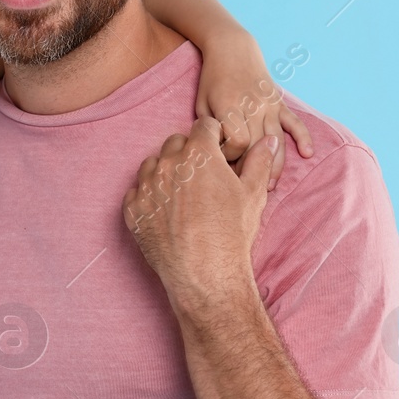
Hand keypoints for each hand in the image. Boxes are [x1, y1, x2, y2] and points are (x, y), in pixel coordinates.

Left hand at [123, 118, 274, 317]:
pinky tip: (165, 211)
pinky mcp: (132, 208)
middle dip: (188, 153)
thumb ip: (259, 161)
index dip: (212, 136)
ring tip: (182, 195)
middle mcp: (168, 163)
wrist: (205, 272)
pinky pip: (136, 191)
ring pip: (152, 164)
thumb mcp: (253, 194)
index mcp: (198, 153)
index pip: (203, 126)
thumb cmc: (232, 232)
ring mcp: (146, 186)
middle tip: (201, 176)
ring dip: (165, 172)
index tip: (216, 150)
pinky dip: (148, 196)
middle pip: (176, 142)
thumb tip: (266, 141)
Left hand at [196, 33, 312, 189]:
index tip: (222, 161)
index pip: (237, 141)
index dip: (230, 156)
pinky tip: (307, 153)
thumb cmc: (212, 81)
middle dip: (252, 168)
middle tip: (247, 188)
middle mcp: (253, 105)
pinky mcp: (280, 102)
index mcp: (230, 106)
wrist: (232, 50)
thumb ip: (209, 129)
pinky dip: (303, 137)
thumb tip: (216, 159)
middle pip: (258, 144)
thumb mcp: (202, 103)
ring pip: (276, 139)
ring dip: (275, 164)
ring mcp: (269, 104)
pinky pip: (294, 122)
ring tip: (271, 186)